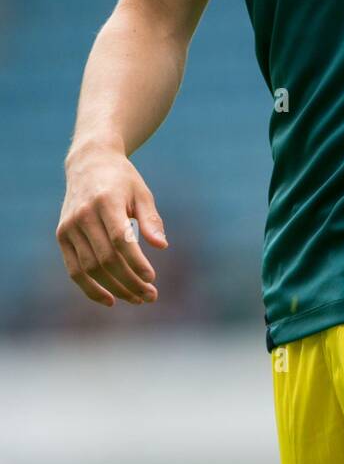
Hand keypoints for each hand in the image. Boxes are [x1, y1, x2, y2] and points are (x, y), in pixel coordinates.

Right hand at [56, 144, 167, 306]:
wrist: (89, 163)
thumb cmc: (122, 180)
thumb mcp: (142, 193)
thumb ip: (150, 219)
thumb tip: (162, 245)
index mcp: (106, 201)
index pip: (120, 239)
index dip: (135, 262)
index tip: (152, 277)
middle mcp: (83, 215)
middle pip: (106, 258)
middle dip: (129, 281)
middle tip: (150, 295)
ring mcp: (69, 227)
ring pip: (90, 268)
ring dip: (114, 288)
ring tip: (137, 298)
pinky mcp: (62, 236)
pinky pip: (74, 270)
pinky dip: (90, 288)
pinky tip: (109, 300)